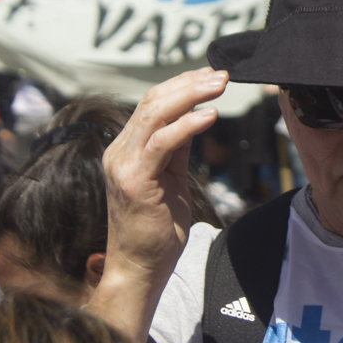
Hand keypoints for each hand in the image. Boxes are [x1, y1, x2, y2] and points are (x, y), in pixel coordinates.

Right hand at [88, 67, 225, 342]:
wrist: (140, 268)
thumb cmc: (157, 228)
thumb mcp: (171, 178)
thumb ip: (177, 147)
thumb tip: (196, 114)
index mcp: (126, 149)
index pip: (151, 103)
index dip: (182, 84)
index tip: (210, 74)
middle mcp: (119, 152)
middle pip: (152, 101)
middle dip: (190, 83)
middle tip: (222, 75)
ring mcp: (124, 165)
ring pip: (154, 114)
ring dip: (191, 94)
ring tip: (220, 86)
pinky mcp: (135, 181)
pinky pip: (162, 143)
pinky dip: (187, 124)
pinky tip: (210, 115)